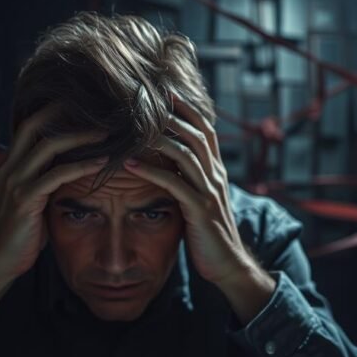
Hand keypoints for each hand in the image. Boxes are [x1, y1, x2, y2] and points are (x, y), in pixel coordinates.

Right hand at [0, 106, 106, 279]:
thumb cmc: (21, 233)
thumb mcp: (32, 201)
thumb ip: (45, 182)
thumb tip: (70, 169)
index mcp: (10, 165)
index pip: (28, 126)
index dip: (51, 111)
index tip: (79, 103)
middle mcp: (10, 168)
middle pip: (34, 126)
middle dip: (63, 112)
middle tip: (95, 107)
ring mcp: (16, 182)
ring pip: (48, 147)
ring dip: (80, 136)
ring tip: (107, 133)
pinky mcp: (26, 199)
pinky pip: (57, 175)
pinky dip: (82, 165)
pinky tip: (101, 162)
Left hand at [122, 95, 275, 323]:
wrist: (228, 265)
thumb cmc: (208, 233)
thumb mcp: (198, 199)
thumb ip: (187, 179)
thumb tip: (167, 160)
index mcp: (216, 171)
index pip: (204, 129)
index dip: (186, 108)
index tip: (164, 91)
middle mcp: (216, 176)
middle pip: (196, 133)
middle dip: (171, 114)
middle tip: (144, 99)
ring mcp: (209, 191)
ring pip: (186, 153)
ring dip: (159, 138)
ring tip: (132, 127)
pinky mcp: (200, 210)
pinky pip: (174, 184)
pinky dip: (150, 171)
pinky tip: (128, 164)